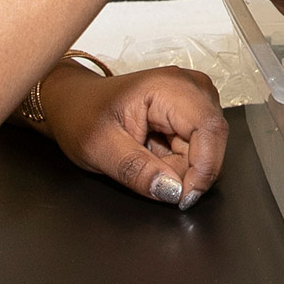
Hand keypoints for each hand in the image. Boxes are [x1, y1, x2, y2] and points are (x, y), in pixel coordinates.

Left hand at [39, 64, 227, 207]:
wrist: (72, 102)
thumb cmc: (81, 114)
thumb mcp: (99, 148)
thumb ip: (136, 171)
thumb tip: (173, 190)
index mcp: (168, 86)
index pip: (209, 129)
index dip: (203, 169)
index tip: (182, 198)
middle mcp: (189, 86)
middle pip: (211, 141)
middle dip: (184, 169)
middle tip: (148, 174)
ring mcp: (194, 97)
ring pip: (206, 149)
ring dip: (178, 166)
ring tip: (143, 156)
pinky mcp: (192, 110)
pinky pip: (198, 147)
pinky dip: (176, 160)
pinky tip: (152, 151)